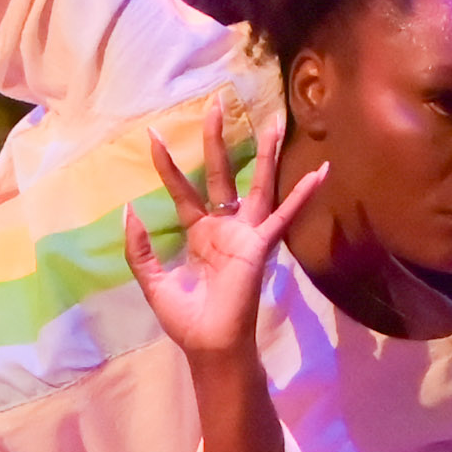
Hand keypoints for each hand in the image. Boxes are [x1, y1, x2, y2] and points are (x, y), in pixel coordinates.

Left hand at [121, 106, 327, 365]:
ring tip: (275, 120)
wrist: (210, 347)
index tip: (153, 135)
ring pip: (258, 184)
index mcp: (199, 234)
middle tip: (216, 104)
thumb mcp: (153, 282)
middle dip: (219, 140)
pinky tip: (320, 172)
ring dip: (266, 153)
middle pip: (222, 174)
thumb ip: (141, 249)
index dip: (169, 165)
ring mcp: (246, 234)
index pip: (183, 191)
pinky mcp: (260, 245)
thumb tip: (130, 210)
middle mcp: (225, 227)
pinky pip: (284, 216)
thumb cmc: (187, 321)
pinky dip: (303, 195)